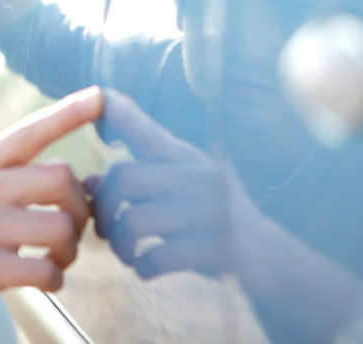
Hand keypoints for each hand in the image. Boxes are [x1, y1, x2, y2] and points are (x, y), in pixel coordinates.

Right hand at [0, 87, 100, 337]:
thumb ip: (4, 178)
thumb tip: (66, 178)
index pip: (29, 131)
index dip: (69, 113)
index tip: (101, 97)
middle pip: (61, 178)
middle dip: (80, 206)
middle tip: (72, 228)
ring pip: (61, 227)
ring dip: (70, 250)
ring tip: (56, 259)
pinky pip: (44, 270)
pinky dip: (54, 279)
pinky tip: (42, 280)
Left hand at [85, 89, 273, 288]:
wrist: (273, 261)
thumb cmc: (211, 223)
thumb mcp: (176, 195)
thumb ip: (135, 186)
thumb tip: (88, 183)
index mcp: (185, 158)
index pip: (145, 127)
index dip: (118, 111)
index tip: (98, 94)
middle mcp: (197, 175)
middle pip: (124, 176)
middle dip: (102, 207)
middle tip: (104, 231)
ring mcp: (210, 210)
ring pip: (134, 221)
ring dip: (120, 245)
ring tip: (127, 254)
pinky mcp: (219, 247)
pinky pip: (159, 256)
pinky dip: (143, 267)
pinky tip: (146, 269)